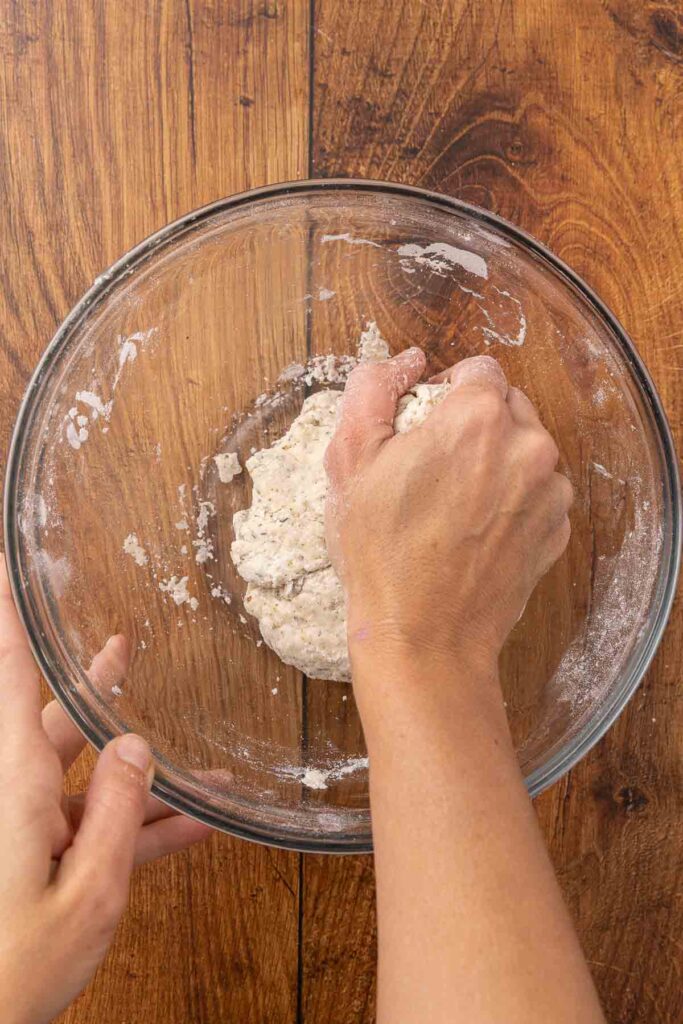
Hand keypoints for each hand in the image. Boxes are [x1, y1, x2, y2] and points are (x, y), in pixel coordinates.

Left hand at [0, 559, 211, 1023]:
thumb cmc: (10, 972)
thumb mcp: (88, 896)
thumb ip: (121, 816)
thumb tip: (139, 747)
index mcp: (13, 785)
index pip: (9, 676)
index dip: (8, 619)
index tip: (8, 569)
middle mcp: (15, 794)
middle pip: (56, 721)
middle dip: (93, 686)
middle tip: (120, 642)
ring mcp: (27, 828)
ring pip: (87, 777)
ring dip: (139, 767)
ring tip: (192, 747)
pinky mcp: (40, 860)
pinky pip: (96, 827)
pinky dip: (141, 825)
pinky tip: (197, 823)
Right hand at [325, 351, 571, 678]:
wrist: (425, 636)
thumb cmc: (382, 551)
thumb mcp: (351, 461)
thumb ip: (371, 392)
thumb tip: (402, 362)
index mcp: (478, 418)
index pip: (477, 369)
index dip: (445, 391)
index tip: (423, 423)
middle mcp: (528, 446)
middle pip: (507, 407)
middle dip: (473, 425)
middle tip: (432, 466)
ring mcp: (550, 492)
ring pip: (526, 450)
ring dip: (496, 461)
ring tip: (453, 504)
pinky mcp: (557, 530)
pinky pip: (537, 494)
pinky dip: (512, 500)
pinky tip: (475, 531)